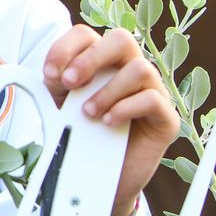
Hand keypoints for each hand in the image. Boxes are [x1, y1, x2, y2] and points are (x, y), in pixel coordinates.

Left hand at [42, 26, 178, 215]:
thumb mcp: (61, 108)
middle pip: (121, 39)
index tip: (50, 74)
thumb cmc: (83, 137)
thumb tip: (53, 72)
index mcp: (102, 62)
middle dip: (91, 58)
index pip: (88, 35)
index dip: (66, 48)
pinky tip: (108, 122)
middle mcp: (129, 70)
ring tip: (89, 113)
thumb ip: (57, 88)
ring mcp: (152, 91)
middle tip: (70, 83)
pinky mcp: (165, 116)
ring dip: (107, 90)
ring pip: (140, 68)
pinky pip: (153, 99)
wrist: (99, 179)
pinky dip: (125, 108)